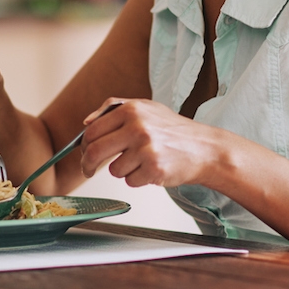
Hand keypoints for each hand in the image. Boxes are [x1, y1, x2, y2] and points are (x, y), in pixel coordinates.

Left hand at [79, 98, 223, 187]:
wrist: (204, 148)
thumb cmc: (173, 130)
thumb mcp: (146, 107)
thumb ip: (114, 109)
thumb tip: (86, 122)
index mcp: (131, 109)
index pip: (92, 131)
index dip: (83, 146)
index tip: (84, 154)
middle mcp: (137, 127)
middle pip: (94, 151)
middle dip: (87, 165)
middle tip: (89, 170)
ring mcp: (145, 149)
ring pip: (114, 170)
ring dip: (123, 171)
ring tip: (142, 162)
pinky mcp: (153, 168)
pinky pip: (130, 181)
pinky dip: (138, 179)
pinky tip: (152, 169)